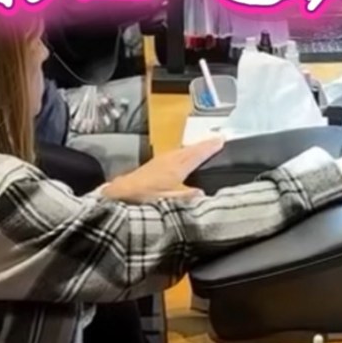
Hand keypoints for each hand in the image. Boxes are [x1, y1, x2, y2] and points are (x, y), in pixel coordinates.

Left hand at [100, 137, 222, 202]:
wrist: (119, 194)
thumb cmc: (143, 199)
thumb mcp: (167, 202)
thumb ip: (186, 197)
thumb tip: (202, 193)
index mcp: (176, 168)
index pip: (197, 154)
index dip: (210, 147)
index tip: (221, 140)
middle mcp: (170, 160)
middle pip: (191, 149)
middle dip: (204, 144)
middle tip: (217, 140)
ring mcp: (161, 160)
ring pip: (183, 150)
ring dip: (195, 147)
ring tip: (205, 146)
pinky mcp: (155, 163)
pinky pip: (176, 154)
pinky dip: (185, 152)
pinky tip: (185, 157)